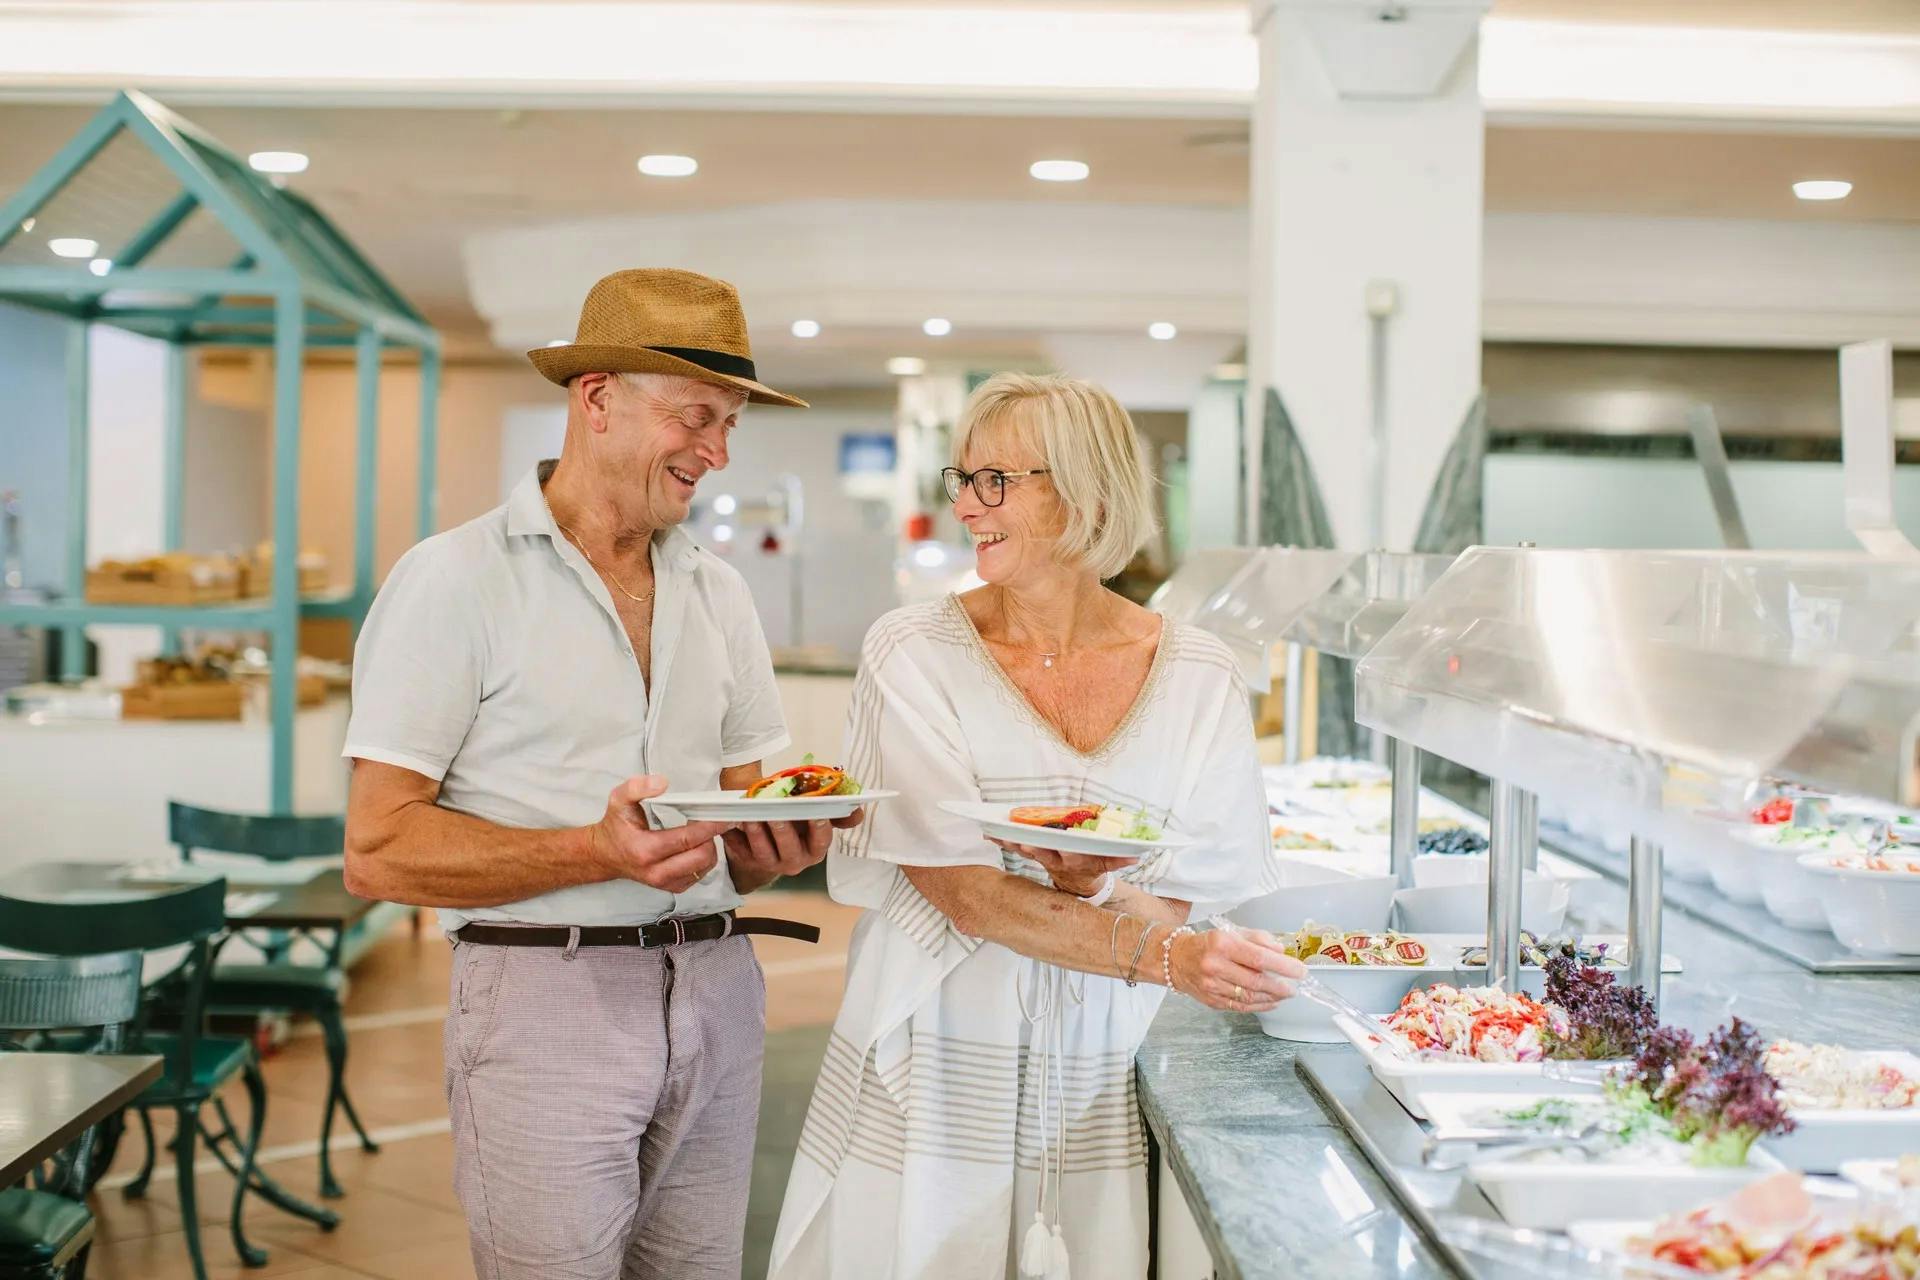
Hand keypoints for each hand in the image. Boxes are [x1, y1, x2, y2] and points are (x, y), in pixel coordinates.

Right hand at [590, 775, 732, 892]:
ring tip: (702, 831)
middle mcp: (656, 871)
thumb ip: (637, 787)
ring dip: (710, 847)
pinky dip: (705, 859)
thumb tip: (662, 783)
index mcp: (645, 850)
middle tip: (711, 820)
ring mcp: (665, 883)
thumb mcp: (618, 800)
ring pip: (705, 867)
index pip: (687, 839)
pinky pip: (700, 874)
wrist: (605, 855)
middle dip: (712, 837)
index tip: (723, 815)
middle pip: (702, 856)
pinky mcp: (672, 887)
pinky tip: (696, 845)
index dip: (709, 826)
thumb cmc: (615, 827)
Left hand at [723, 807, 866, 891]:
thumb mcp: (817, 816)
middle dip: (783, 831)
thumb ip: (837, 813)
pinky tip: (729, 824)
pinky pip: (740, 852)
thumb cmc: (796, 821)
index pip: (821, 840)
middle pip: (790, 850)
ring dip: (757, 834)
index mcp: (815, 849)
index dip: (819, 827)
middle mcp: (795, 861)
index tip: (815, 813)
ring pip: (764, 852)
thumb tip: (857, 811)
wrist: (769, 832)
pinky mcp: (748, 861)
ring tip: (750, 816)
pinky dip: (733, 838)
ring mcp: (770, 863)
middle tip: (776, 814)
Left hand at [991, 839, 1133, 897]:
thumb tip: (1135, 855)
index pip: (1066, 855)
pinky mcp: (1033, 855)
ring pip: (1025, 850)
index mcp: (1073, 859)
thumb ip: (1119, 859)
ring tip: (996, 833)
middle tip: (1018, 840)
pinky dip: (1004, 840)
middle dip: (1029, 846)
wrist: (1079, 883)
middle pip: (1041, 852)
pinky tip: (989, 833)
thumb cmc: (1093, 866)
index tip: (1045, 845)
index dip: (1056, 851)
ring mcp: (1043, 858)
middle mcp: (1055, 860)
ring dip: (1011, 842)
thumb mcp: (1107, 864)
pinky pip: (1016, 847)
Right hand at [1168, 927, 1305, 1012]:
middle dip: (1281, 986)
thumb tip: (1281, 951)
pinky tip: (1271, 1002)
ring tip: (1285, 993)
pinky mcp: (1211, 1001)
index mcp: (1222, 944)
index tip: (1300, 971)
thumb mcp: (1232, 932)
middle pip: (1255, 981)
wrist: (1177, 959)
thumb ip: (1258, 938)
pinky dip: (1259, 1006)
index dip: (1283, 966)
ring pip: (1249, 997)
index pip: (1259, 957)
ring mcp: (1212, 986)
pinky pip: (1240, 1007)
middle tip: (1294, 987)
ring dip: (1272, 997)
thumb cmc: (1209, 944)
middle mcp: (1215, 966)